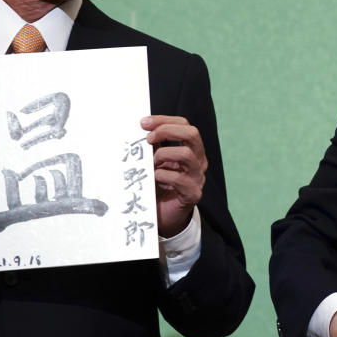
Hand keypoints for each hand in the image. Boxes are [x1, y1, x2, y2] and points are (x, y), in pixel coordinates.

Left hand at [141, 115, 207, 237]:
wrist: (165, 216)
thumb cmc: (159, 186)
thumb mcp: (155, 162)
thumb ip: (153, 147)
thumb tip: (139, 129)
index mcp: (191, 149)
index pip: (184, 125)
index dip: (164, 120)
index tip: (143, 123)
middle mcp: (198, 161)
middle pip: (192, 134)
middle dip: (167, 131)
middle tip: (148, 138)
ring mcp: (198, 177)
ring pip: (187, 154)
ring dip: (163, 155)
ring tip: (151, 164)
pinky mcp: (193, 194)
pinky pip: (180, 180)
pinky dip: (162, 176)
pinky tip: (153, 179)